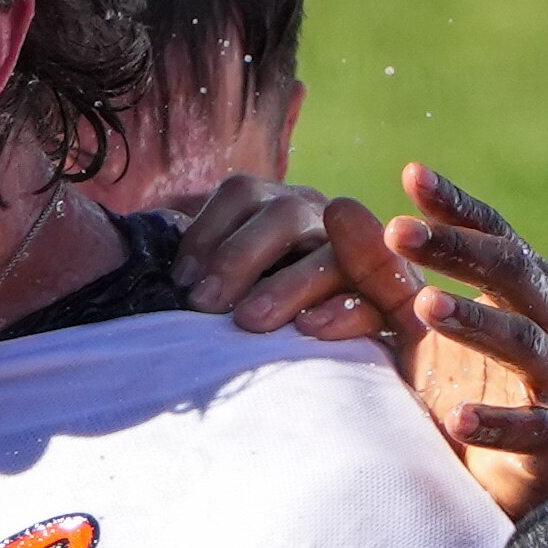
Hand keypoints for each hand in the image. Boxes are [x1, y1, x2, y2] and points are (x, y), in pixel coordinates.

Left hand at [169, 175, 360, 334]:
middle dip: (239, 258)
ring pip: (327, 254)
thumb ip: (203, 264)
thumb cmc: (264, 311)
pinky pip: (370, 301)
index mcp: (280, 206)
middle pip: (284, 215)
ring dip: (286, 285)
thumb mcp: (232, 279)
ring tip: (248, 321)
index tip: (181, 279)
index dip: (206, 230)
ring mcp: (360, 255)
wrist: (348, 353)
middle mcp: (321, 218)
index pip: (242, 195)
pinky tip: (308, 329)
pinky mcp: (387, 301)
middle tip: (204, 304)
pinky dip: (340, 313)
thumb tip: (160, 266)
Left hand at [330, 166, 547, 517]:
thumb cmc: (469, 386)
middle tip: (399, 232)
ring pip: (523, 342)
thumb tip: (338, 208)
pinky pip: (529, 426)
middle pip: (511, 273)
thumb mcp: (418, 330)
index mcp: (529, 286)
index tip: (411, 176)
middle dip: (457, 250)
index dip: (456, 206)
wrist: (523, 479)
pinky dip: (494, 421)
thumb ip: (383, 275)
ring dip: (475, 322)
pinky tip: (456, 416)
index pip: (494, 233)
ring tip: (425, 305)